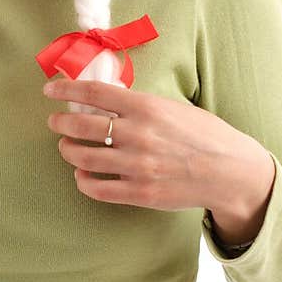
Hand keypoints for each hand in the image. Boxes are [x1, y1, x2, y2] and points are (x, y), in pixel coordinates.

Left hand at [43, 76, 257, 211]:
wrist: (231, 173)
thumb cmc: (205, 136)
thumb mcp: (175, 108)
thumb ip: (140, 105)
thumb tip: (106, 99)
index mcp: (147, 107)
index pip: (94, 93)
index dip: (65, 89)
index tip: (49, 90)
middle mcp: (138, 135)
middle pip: (80, 125)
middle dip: (60, 123)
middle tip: (54, 122)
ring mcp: (137, 166)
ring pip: (83, 157)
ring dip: (68, 151)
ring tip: (67, 147)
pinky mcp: (140, 192)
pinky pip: (96, 188)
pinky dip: (83, 180)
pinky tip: (82, 174)